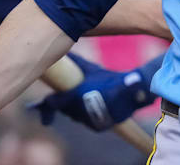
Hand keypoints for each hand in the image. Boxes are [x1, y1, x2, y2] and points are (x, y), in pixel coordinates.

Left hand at [30, 54, 161, 130]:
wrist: (132, 94)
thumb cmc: (110, 79)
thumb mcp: (93, 69)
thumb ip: (78, 62)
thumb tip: (66, 52)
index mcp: (74, 98)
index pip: (55, 102)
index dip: (49, 102)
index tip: (47, 99)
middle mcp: (79, 112)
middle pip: (66, 111)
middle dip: (64, 105)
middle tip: (62, 99)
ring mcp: (89, 121)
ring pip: (77, 117)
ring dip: (75, 111)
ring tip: (79, 103)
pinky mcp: (98, 127)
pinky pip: (88, 122)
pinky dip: (88, 116)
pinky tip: (90, 109)